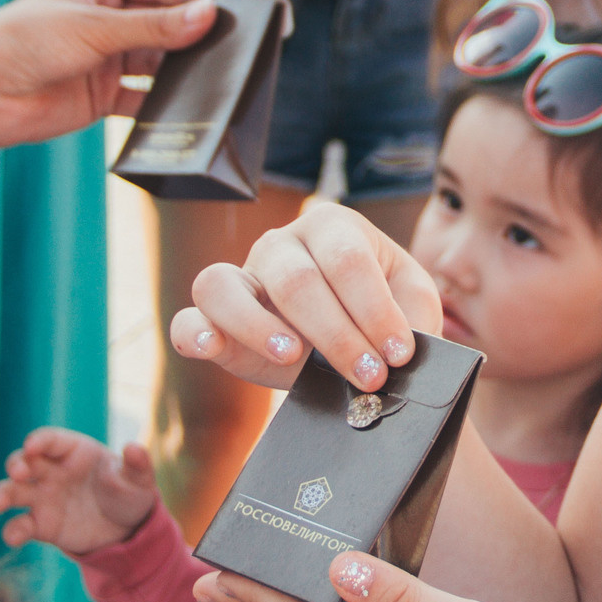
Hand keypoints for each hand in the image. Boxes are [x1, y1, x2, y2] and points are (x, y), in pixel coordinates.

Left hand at [0, 0, 219, 151]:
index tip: (233, 10)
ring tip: (219, 76)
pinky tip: (188, 108)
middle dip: (195, 33)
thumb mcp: (93, 28)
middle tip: (237, 45)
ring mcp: (108, 54)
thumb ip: (152, 26)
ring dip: (184, 69)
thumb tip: (207, 15)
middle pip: (166, 20)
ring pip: (161, 59)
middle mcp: (108, 13)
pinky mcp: (105, 93)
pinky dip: (166, 103)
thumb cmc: (22, 43)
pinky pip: (146, 96)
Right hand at [0, 426, 161, 555]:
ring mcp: (43, 498)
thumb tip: (134, 448)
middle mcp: (52, 471)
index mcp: (73, 451)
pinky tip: (13, 537)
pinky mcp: (41, 525)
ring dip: (1, 494)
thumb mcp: (138, 480)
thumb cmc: (129, 493)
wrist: (126, 529)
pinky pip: (21, 525)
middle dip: (16, 464)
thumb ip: (136, 465)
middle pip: (23, 461)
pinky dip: (13, 531)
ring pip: (13, 491)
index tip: (31, 447)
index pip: (49, 440)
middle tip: (18, 472)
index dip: (38, 441)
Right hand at [169, 202, 441, 391]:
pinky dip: (195, 332)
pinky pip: (188, 316)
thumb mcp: (412, 308)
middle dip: (336, 335)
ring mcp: (243, 276)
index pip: (347, 260)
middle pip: (295, 279)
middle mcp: (282, 243)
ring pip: (226, 286)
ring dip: (259, 326)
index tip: (397, 354)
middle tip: (368, 375)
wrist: (355, 343)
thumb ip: (412, 321)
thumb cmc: (384, 315)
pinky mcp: (215, 318)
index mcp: (333, 227)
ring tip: (293, 357)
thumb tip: (405, 351)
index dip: (374, 310)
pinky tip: (212, 346)